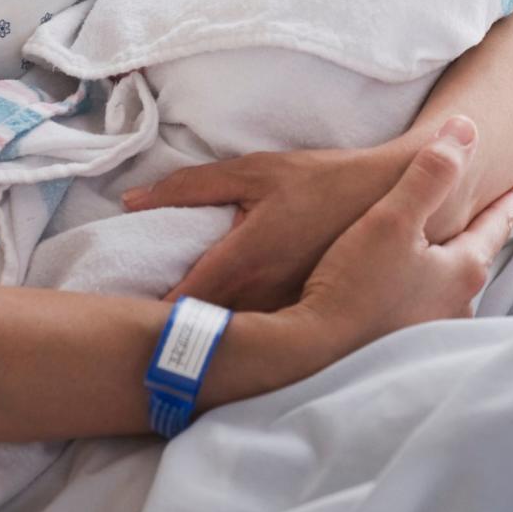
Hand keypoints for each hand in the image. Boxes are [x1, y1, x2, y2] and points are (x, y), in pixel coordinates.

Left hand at [122, 142, 416, 311]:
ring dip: (203, 340)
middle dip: (169, 334)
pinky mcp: (305, 320)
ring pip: (233, 341)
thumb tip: (130, 202)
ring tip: (168, 337)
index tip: (120, 318)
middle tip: (134, 329)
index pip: (180, 306)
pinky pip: (262, 339)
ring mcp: (286, 316)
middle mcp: (262, 299)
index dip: (147, 318)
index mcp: (242, 262)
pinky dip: (238, 339)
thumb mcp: (252, 170)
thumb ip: (188, 187)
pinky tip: (220, 335)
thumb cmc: (318, 180)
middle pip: (202, 332)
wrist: (392, 199)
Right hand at [294, 117, 512, 354]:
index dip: (508, 203)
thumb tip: (467, 130)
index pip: (494, 226)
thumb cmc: (354, 283)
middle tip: (490, 218)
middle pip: (475, 257)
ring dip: (450, 269)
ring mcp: (432, 329)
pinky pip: (424, 309)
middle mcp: (457, 304)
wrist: (315, 350)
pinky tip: (408, 294)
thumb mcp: (392, 218)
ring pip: (450, 287)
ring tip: (448, 255)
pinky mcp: (405, 347)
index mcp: (463, 270)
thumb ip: (430, 174)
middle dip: (481, 236)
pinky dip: (424, 293)